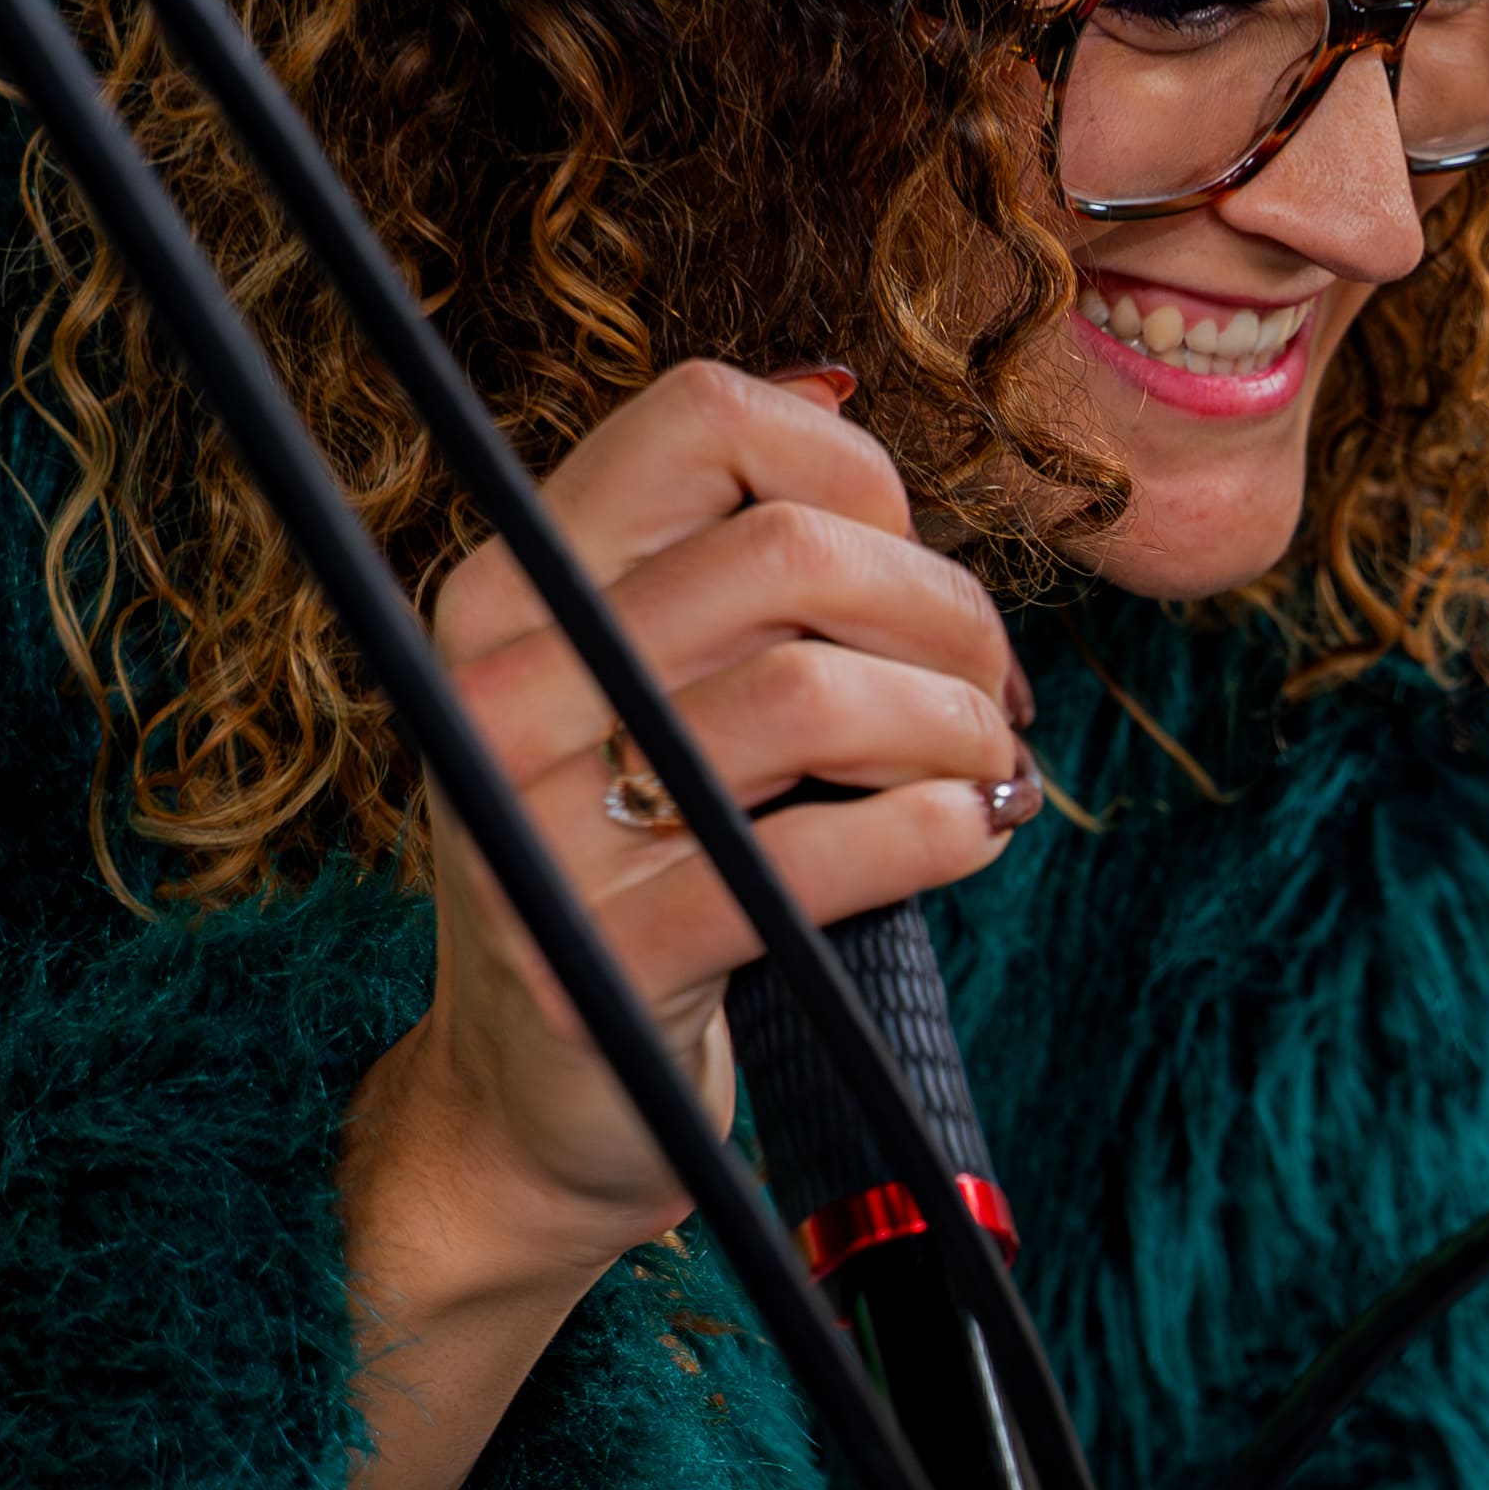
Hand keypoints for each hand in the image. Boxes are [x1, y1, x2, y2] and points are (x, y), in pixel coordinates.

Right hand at [349, 361, 1033, 1294]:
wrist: (545, 1106)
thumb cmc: (642, 868)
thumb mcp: (640, 687)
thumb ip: (722, 550)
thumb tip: (831, 383)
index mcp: (507, 593)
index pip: (702, 419)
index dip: (853, 468)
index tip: (904, 559)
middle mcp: (497, 692)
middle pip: (791, 552)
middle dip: (945, 613)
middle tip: (991, 688)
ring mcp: (541, 834)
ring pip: (821, 693)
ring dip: (957, 727)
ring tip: (983, 767)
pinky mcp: (609, 966)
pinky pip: (825, 854)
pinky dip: (941, 832)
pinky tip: (970, 836)